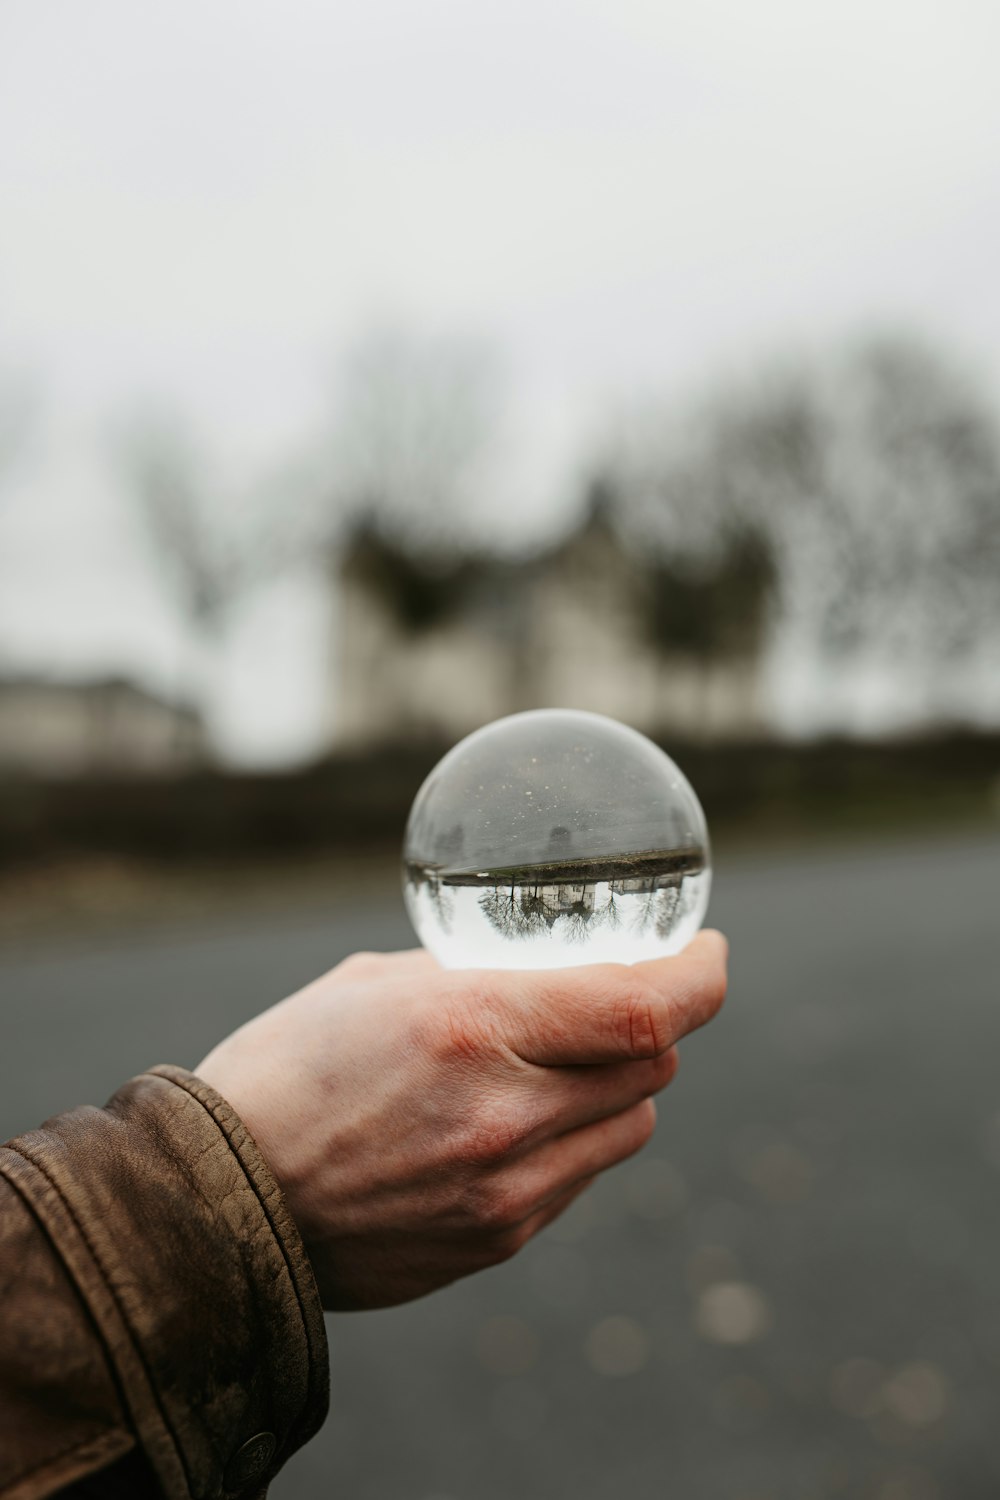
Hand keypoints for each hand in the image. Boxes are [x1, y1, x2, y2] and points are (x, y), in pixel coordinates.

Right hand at [196, 931, 727, 1309]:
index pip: (648, 1005)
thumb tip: (552, 974)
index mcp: (473, 1026)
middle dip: (650, 1023)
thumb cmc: (287, 1071)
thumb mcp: (376, 984)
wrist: (221, 1206)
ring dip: (614, 1084)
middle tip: (621, 999)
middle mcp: (505, 1113)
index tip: (708, 949)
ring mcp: (507, 1189)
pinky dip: (569, 1139)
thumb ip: (479, 980)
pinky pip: (579, 1177)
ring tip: (551, 1066)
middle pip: (652, 1063)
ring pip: (629, 1124)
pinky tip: (506, 1124)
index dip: (701, 974)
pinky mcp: (497, 1241)